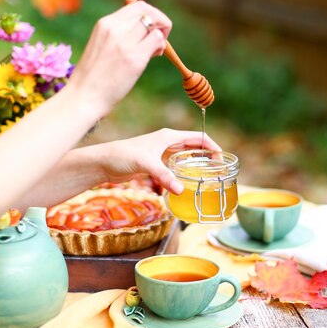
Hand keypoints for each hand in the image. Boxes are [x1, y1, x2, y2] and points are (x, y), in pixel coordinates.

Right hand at [67, 0, 171, 118]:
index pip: (137, 6)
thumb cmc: (94, 76)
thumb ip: (120, 34)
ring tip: (154, 52)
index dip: (150, 14)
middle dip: (160, 22)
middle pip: (148, 12)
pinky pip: (158, 40)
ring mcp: (124, 42)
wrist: (84, 97)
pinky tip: (153, 56)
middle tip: (158, 40)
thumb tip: (149, 29)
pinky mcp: (134, 58)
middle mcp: (114, 28)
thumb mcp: (102, 45)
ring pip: (155, 25)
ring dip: (161, 36)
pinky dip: (161, 46)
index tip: (150, 29)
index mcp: (105, 23)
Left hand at [96, 129, 221, 193]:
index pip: (199, 137)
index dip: (212, 146)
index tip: (222, 159)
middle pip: (195, 147)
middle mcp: (168, 142)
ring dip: (197, 165)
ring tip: (208, 177)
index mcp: (169, 136)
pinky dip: (184, 172)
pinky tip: (188, 183)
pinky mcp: (156, 163)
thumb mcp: (146, 164)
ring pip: (186, 157)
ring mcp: (162, 153)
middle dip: (208, 157)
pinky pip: (176, 167)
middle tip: (219, 171)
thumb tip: (181, 190)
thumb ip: (165, 176)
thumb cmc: (123, 156)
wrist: (104, 162)